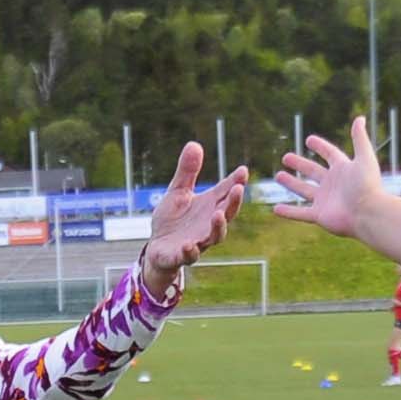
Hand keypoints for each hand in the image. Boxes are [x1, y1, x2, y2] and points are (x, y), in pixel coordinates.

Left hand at [136, 141, 252, 288]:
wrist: (158, 249)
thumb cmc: (172, 220)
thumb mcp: (178, 192)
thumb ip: (187, 172)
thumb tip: (194, 144)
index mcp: (209, 206)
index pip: (225, 192)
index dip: (235, 182)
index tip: (243, 170)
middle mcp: (208, 224)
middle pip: (226, 213)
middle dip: (233, 203)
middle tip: (238, 189)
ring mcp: (198, 241)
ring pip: (214, 236)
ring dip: (218, 226)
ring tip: (218, 214)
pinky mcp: (182, 256)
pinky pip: (190, 255)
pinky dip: (191, 251)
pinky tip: (189, 244)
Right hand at [270, 115, 385, 240]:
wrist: (369, 213)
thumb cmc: (368, 185)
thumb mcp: (364, 157)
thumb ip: (360, 138)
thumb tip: (360, 118)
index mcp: (343, 169)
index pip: (330, 154)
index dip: (321, 146)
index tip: (309, 140)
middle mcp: (333, 184)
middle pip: (313, 171)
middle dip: (300, 164)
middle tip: (286, 157)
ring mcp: (325, 200)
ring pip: (304, 190)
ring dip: (291, 183)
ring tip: (278, 176)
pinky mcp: (319, 215)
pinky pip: (300, 213)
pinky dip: (288, 212)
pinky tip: (276, 209)